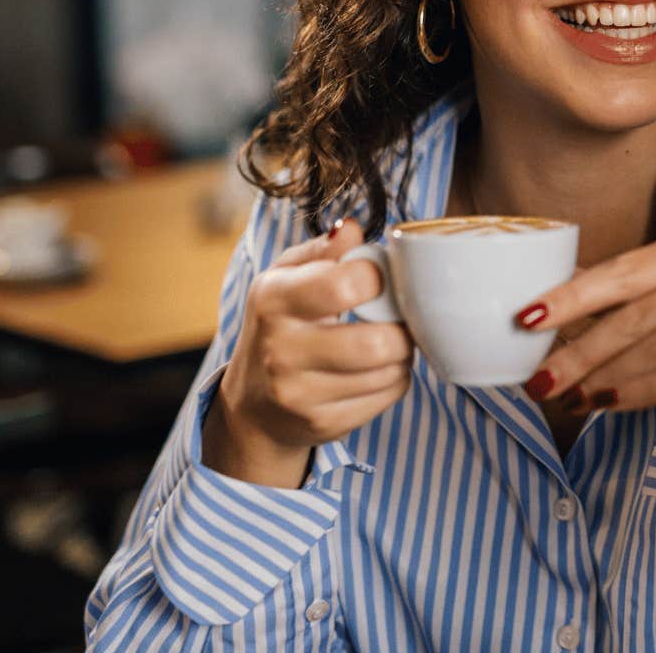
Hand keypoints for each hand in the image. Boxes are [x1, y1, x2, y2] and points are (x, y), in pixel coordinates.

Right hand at [203, 220, 414, 487]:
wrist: (253, 403)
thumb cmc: (280, 324)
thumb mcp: (287, 277)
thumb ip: (323, 250)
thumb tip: (354, 230)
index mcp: (273, 300)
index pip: (346, 284)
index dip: (378, 277)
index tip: (377, 279)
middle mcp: (281, 350)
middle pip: (377, 343)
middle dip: (401, 328)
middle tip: (396, 318)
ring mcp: (300, 394)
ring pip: (390, 372)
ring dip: (401, 354)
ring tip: (387, 341)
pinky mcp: (323, 424)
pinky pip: (388, 396)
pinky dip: (395, 380)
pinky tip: (377, 370)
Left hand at [515, 230, 655, 476]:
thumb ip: (633, 296)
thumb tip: (551, 305)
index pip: (625, 270)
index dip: (573, 295)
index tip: (525, 319)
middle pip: (639, 313)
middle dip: (580, 350)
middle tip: (537, 380)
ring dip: (605, 377)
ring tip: (567, 399)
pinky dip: (643, 392)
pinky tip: (609, 404)